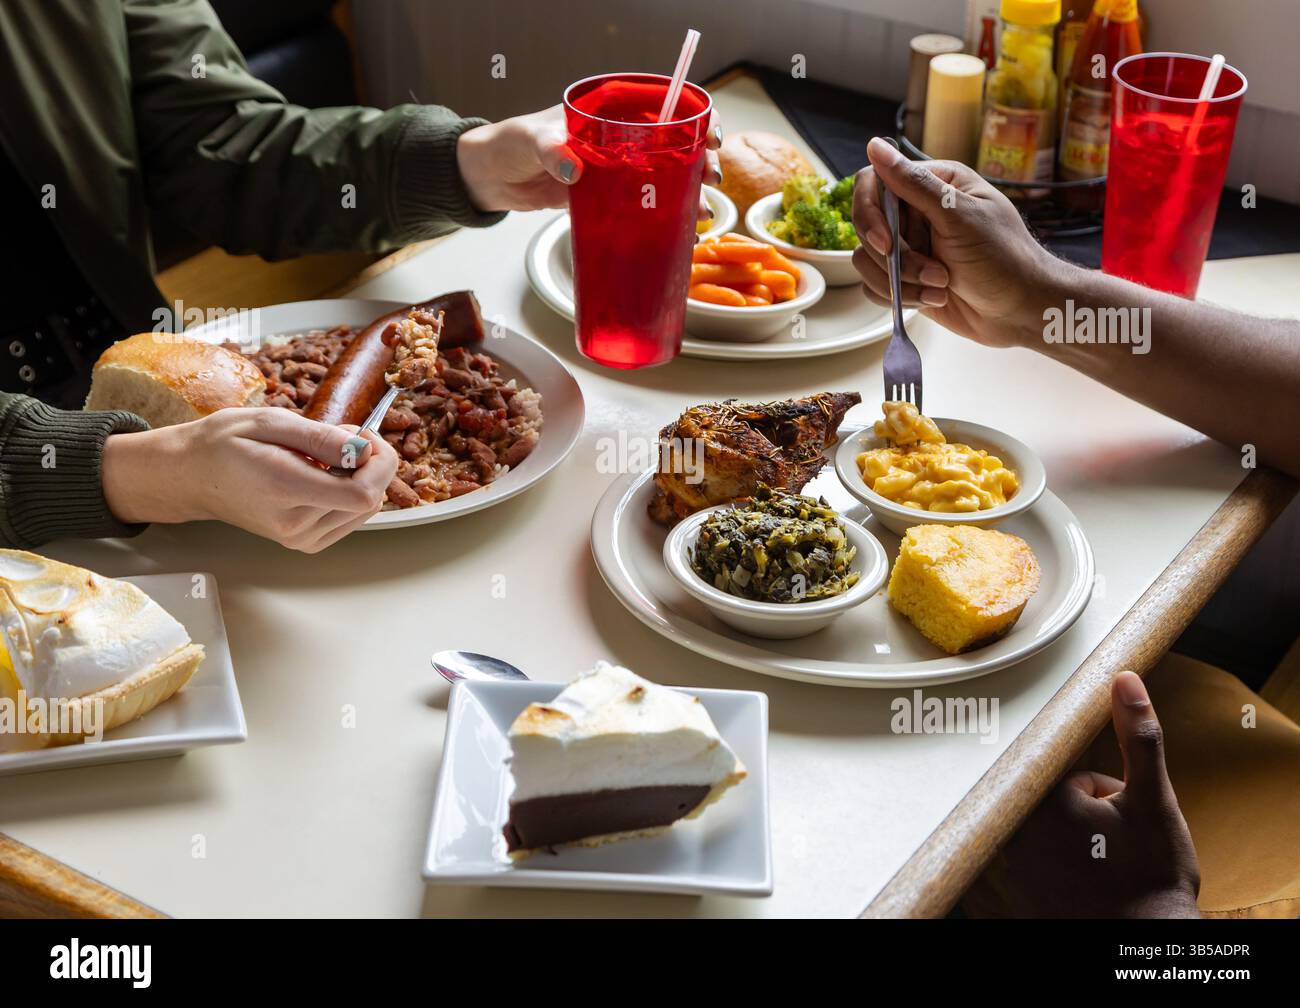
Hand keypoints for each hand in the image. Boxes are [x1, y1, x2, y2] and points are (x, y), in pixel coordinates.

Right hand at [103, 408, 398, 552]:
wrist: (192, 476)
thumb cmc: (224, 444)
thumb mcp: (270, 422)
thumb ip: (320, 438)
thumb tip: (363, 449)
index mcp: (285, 491)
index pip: (362, 494)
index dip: (380, 462)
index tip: (366, 435)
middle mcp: (295, 526)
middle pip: (370, 501)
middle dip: (373, 462)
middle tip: (344, 435)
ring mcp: (301, 539)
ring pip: (366, 510)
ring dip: (363, 476)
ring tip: (329, 453)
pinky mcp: (306, 542)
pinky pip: (351, 518)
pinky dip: (351, 491)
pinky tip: (327, 472)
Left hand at [456, 105, 722, 217]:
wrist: (490, 178)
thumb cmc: (508, 144)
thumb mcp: (531, 139)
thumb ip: (551, 149)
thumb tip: (571, 168)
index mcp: (609, 112)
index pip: (663, 107)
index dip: (693, 119)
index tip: (708, 137)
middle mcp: (620, 140)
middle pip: (674, 146)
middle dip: (700, 162)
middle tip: (710, 180)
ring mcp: (616, 172)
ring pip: (663, 179)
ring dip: (688, 196)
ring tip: (702, 214)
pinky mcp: (607, 201)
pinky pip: (641, 208)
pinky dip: (662, 221)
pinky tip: (680, 235)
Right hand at [851, 137, 1058, 347]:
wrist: (1019, 309)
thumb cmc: (1002, 257)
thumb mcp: (959, 216)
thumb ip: (914, 183)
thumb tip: (875, 146)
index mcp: (932, 184)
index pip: (873, 183)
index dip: (869, 213)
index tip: (885, 243)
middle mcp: (915, 212)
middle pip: (868, 227)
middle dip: (895, 258)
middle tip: (932, 272)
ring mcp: (908, 247)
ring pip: (867, 261)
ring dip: (901, 281)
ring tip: (940, 287)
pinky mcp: (904, 278)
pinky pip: (875, 286)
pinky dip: (900, 297)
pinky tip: (934, 298)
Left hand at [969, 671, 1200, 917]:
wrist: (1148, 939)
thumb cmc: (1152, 875)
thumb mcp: (1154, 799)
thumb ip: (1138, 737)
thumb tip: (1124, 681)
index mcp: (1045, 800)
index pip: (1067, 775)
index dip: (1099, 792)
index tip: (1115, 819)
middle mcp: (1017, 831)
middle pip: (1052, 800)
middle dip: (1084, 813)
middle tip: (1113, 844)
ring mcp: (1013, 866)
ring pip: (1044, 829)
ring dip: (1070, 838)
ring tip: (1102, 865)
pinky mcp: (1016, 893)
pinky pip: (1033, 861)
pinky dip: (1054, 865)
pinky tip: (1083, 881)